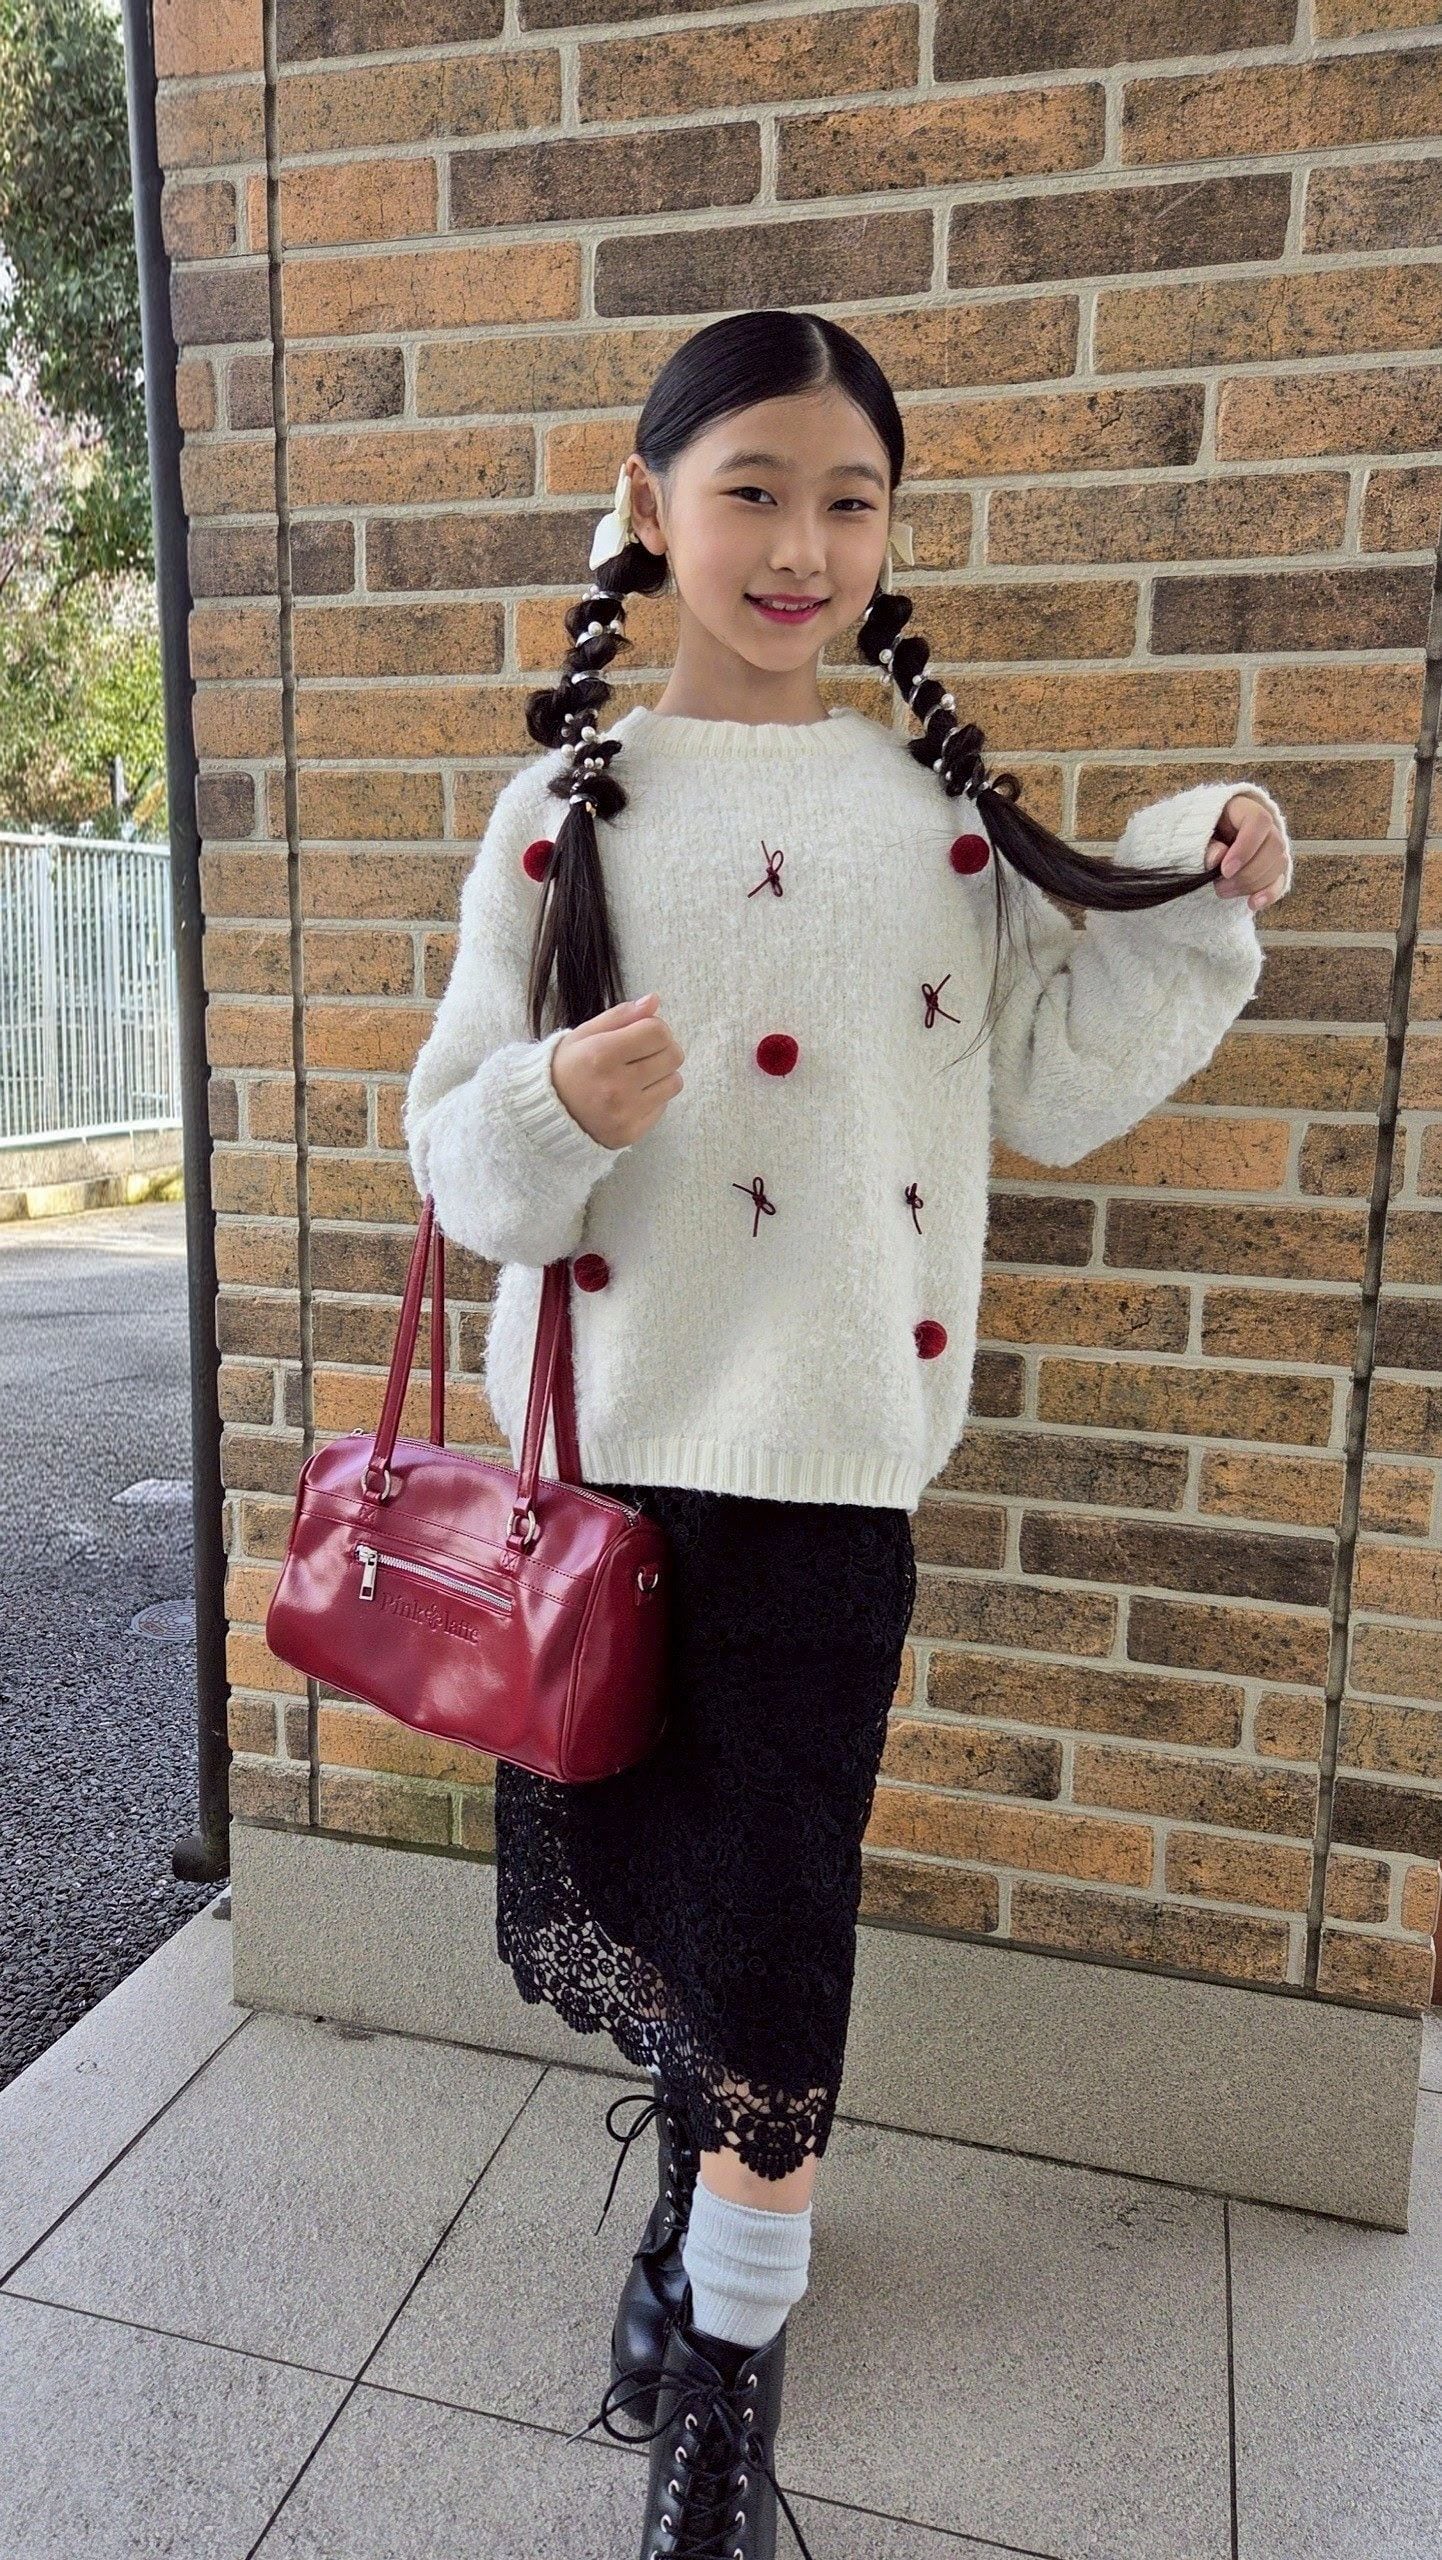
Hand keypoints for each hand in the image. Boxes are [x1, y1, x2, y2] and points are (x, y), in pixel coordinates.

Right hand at [550, 991, 685, 1147]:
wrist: (545, 1113)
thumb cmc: (567, 1068)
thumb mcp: (585, 1034)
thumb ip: (621, 1015)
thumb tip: (654, 1000)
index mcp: (601, 1055)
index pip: (658, 1032)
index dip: (656, 1027)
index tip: (643, 1032)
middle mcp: (615, 1087)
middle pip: (673, 1056)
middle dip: (664, 1048)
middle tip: (644, 1052)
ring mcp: (624, 1113)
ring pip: (674, 1082)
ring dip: (662, 1074)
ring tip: (638, 1074)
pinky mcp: (631, 1133)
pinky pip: (664, 1106)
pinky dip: (654, 1097)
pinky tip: (632, 1095)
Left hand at [1203, 792, 1290, 914]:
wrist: (1203, 842)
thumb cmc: (1198, 834)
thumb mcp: (1196, 834)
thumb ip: (1205, 845)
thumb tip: (1217, 858)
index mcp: (1244, 808)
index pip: (1259, 821)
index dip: (1246, 847)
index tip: (1225, 870)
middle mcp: (1266, 826)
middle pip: (1274, 845)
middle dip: (1248, 872)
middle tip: (1220, 886)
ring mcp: (1272, 846)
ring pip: (1278, 864)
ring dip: (1252, 884)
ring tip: (1224, 892)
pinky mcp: (1273, 867)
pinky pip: (1280, 880)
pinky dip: (1269, 894)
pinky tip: (1253, 904)